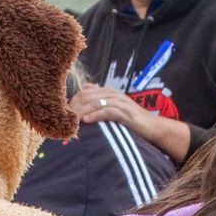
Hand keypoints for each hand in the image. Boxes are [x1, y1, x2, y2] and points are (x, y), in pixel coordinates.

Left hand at [69, 85, 190, 161]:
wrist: (152, 127)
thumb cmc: (131, 120)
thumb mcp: (114, 106)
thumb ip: (100, 97)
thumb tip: (85, 88)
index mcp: (109, 92)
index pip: (84, 92)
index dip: (72, 102)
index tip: (63, 114)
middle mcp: (113, 94)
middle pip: (87, 96)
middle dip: (73, 107)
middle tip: (64, 119)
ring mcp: (119, 102)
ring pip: (95, 102)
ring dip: (81, 112)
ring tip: (71, 121)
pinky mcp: (125, 113)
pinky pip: (106, 111)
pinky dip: (94, 115)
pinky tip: (85, 121)